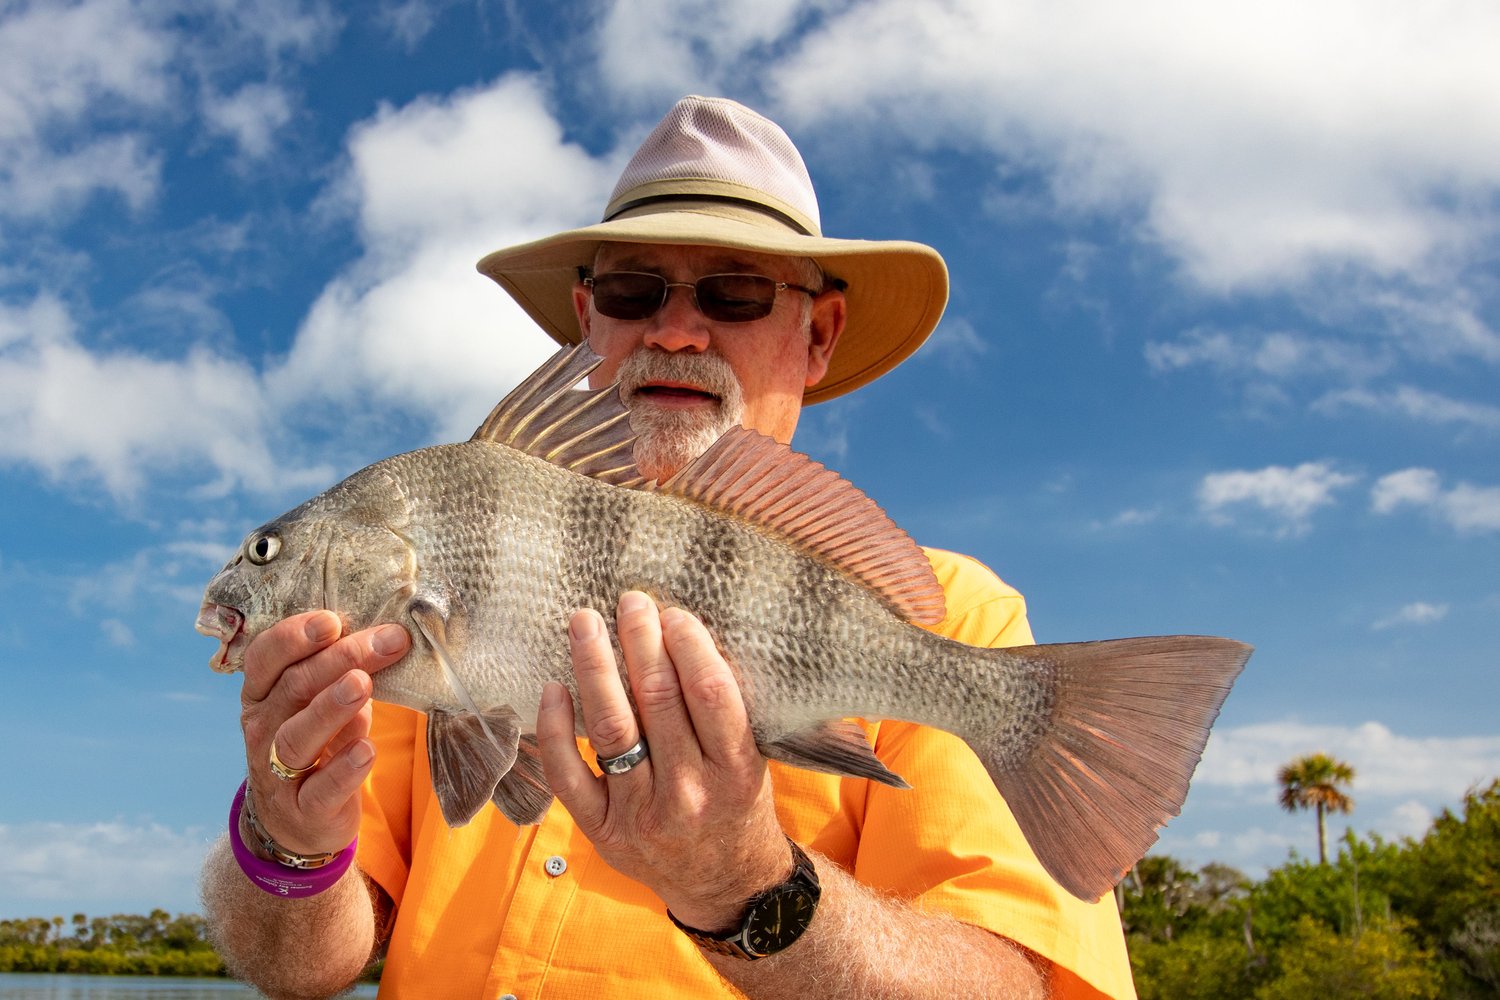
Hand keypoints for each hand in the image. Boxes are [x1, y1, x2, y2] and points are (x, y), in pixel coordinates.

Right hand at [238, 611, 409, 856]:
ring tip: (362, 684)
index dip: (295, 636)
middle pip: (294, 688)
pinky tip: (366, 750)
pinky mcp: (305, 809)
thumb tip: (388, 634)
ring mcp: (278, 771)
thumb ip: (344, 671)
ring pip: (297, 736)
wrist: (299, 820)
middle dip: (340, 659)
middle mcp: (263, 728)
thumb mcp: (321, 702)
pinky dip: (343, 769)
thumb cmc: (319, 742)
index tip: (333, 620)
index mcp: (262, 693)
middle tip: (384, 641)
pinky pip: (321, 789)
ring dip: (331, 707)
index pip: (266, 657)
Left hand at [536, 591, 791, 930]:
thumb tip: (676, 632)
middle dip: (639, 640)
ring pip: (611, 728)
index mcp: (736, 770)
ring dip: (594, 666)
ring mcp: (642, 815)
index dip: (688, 644)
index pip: (710, 693)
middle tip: (628, 602)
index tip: (672, 614)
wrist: (724, 883)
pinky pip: (569, 774)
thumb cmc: (736, 803)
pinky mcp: (603, 832)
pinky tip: (554, 687)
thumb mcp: (749, 758)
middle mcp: (690, 793)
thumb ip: (719, 708)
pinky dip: (556, 728)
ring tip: (584, 622)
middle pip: (657, 700)